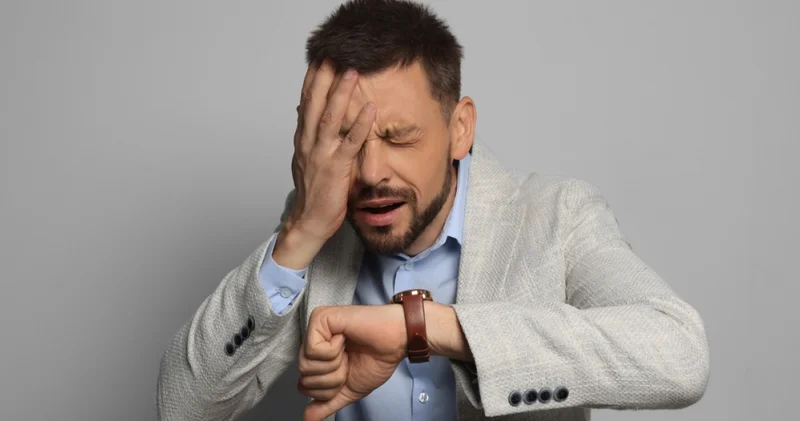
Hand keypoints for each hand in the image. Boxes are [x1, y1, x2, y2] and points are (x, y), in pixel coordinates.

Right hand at [273, 58, 376, 269]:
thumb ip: (310, 134)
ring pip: (329, 118)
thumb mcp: (309, 157)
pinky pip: (349, 144)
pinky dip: (360, 125)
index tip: (321, 56)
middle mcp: (308, 142)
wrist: (309, 222)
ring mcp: (320, 155)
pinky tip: (370, 109)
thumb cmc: (315, 191)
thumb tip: (303, 110)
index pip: (306, 101)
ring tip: (353, 71)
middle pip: (314, 103)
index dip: (313, 78)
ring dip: (341, 94)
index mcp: (304, 138)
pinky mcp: (335, 169)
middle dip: (324, 77)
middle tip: (334, 53)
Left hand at [297, 305, 406, 420]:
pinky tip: (344, 337)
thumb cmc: (377, 359)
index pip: (304, 386)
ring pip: (306, 365)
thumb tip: (307, 419)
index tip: (348, 371)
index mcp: (318, 357)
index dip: (328, 389)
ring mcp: (314, 329)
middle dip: (332, 378)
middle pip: (304, 376)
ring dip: (335, 365)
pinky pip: (313, 350)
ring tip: (348, 349)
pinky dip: (333, 351)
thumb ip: (326, 403)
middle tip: (349, 360)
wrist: (395, 342)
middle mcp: (313, 341)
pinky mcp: (319, 318)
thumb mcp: (349, 390)